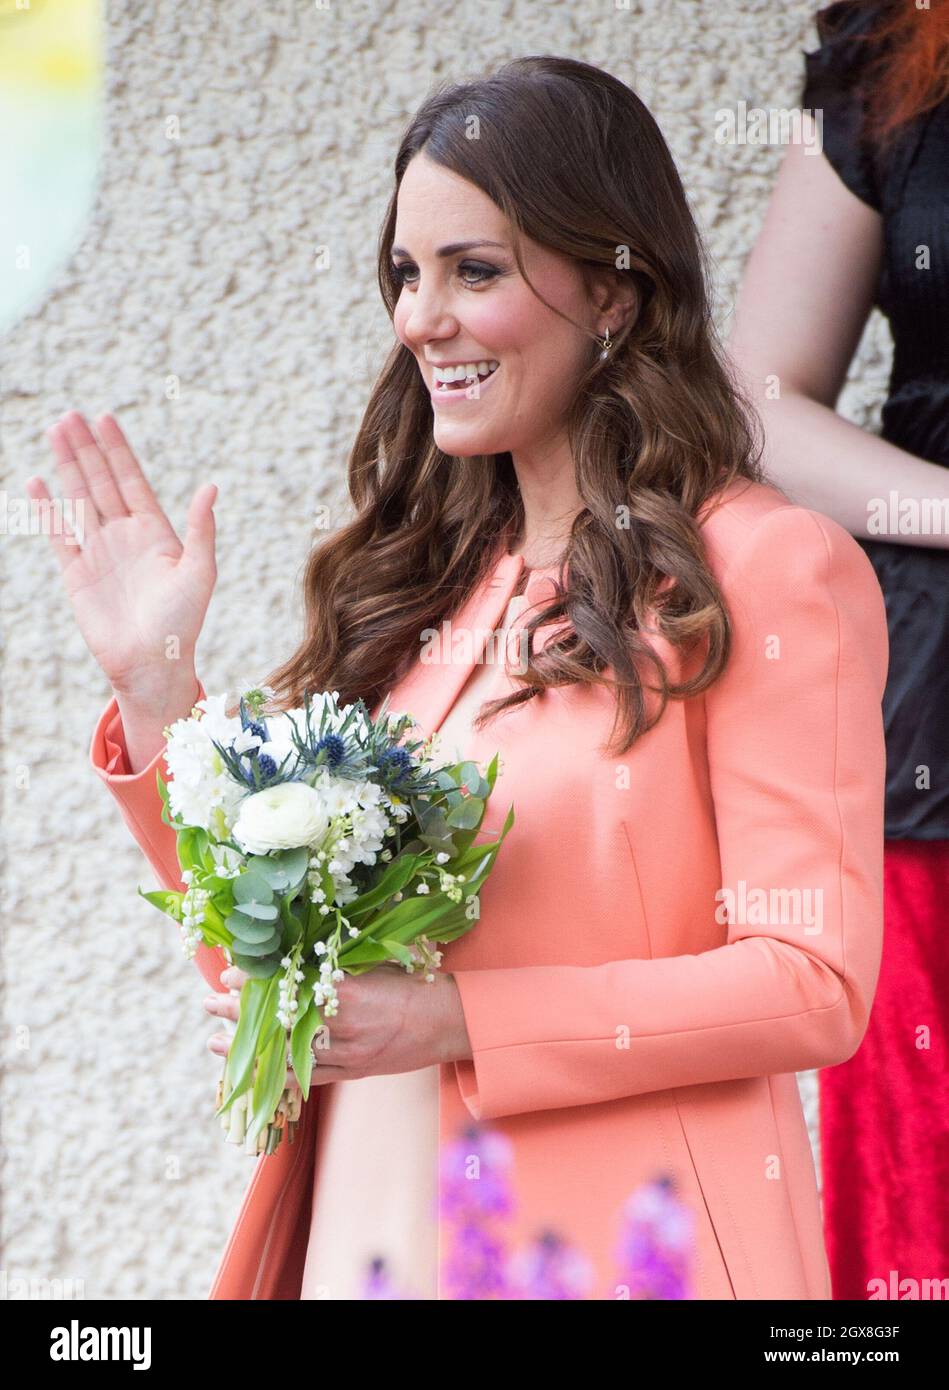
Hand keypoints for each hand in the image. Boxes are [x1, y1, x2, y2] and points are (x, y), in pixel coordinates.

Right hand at [27, 411, 216, 698]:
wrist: (152, 664)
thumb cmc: (183, 623)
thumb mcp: (200, 572)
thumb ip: (201, 529)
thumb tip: (211, 486)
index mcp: (155, 532)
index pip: (132, 480)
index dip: (119, 450)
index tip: (105, 418)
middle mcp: (124, 536)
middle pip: (101, 482)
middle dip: (86, 449)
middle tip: (70, 415)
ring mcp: (98, 552)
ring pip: (78, 499)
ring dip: (66, 467)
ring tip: (53, 433)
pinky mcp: (76, 574)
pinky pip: (58, 534)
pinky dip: (46, 509)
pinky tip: (36, 482)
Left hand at [203, 962, 471, 1083]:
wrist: (449, 1022)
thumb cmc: (413, 981)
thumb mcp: (375, 959)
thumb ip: (336, 960)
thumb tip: (292, 946)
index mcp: (351, 991)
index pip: (289, 986)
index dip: (256, 981)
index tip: (231, 972)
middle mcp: (345, 1026)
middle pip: (281, 1021)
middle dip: (241, 1013)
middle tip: (209, 1002)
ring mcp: (349, 1054)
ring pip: (288, 1053)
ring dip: (249, 1048)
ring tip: (215, 1042)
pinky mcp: (354, 1072)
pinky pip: (309, 1078)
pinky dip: (279, 1076)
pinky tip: (254, 1073)